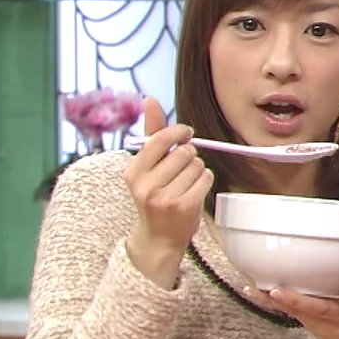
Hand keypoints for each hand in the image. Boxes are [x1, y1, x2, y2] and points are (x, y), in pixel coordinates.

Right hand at [123, 97, 213, 287]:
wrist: (157, 238)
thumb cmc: (154, 196)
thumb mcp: (147, 167)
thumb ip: (151, 133)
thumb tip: (149, 99)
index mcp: (132, 172)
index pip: (160, 138)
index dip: (179, 132)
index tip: (186, 134)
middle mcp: (145, 185)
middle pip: (184, 152)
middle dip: (189, 156)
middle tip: (182, 169)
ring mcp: (164, 197)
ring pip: (197, 164)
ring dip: (197, 170)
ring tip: (185, 183)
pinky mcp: (184, 206)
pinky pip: (206, 178)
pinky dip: (204, 181)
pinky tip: (194, 190)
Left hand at [248, 269, 338, 338]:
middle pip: (321, 309)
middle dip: (298, 300)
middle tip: (277, 292)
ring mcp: (325, 323)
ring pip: (299, 312)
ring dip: (277, 301)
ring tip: (259, 289)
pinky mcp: (311, 325)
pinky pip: (290, 312)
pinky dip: (270, 301)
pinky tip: (253, 291)